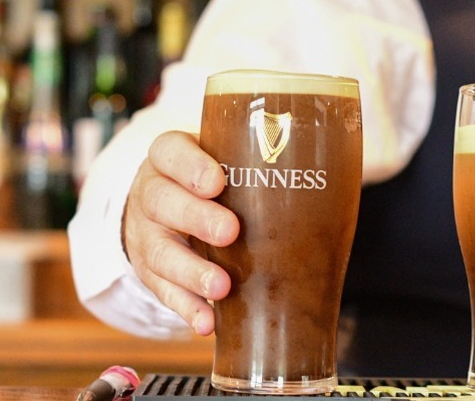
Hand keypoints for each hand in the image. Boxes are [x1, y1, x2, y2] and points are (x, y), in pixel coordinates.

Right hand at [123, 131, 237, 335]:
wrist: (159, 209)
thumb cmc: (206, 181)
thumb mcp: (218, 159)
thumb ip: (253, 163)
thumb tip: (326, 180)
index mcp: (168, 158)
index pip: (170, 152)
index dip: (190, 167)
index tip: (216, 182)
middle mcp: (152, 195)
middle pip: (163, 202)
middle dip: (197, 218)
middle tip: (230, 231)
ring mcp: (147, 236)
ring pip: (161, 253)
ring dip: (192, 272)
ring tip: (221, 287)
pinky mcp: (150, 274)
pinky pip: (164, 292)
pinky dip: (186, 308)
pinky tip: (207, 322)